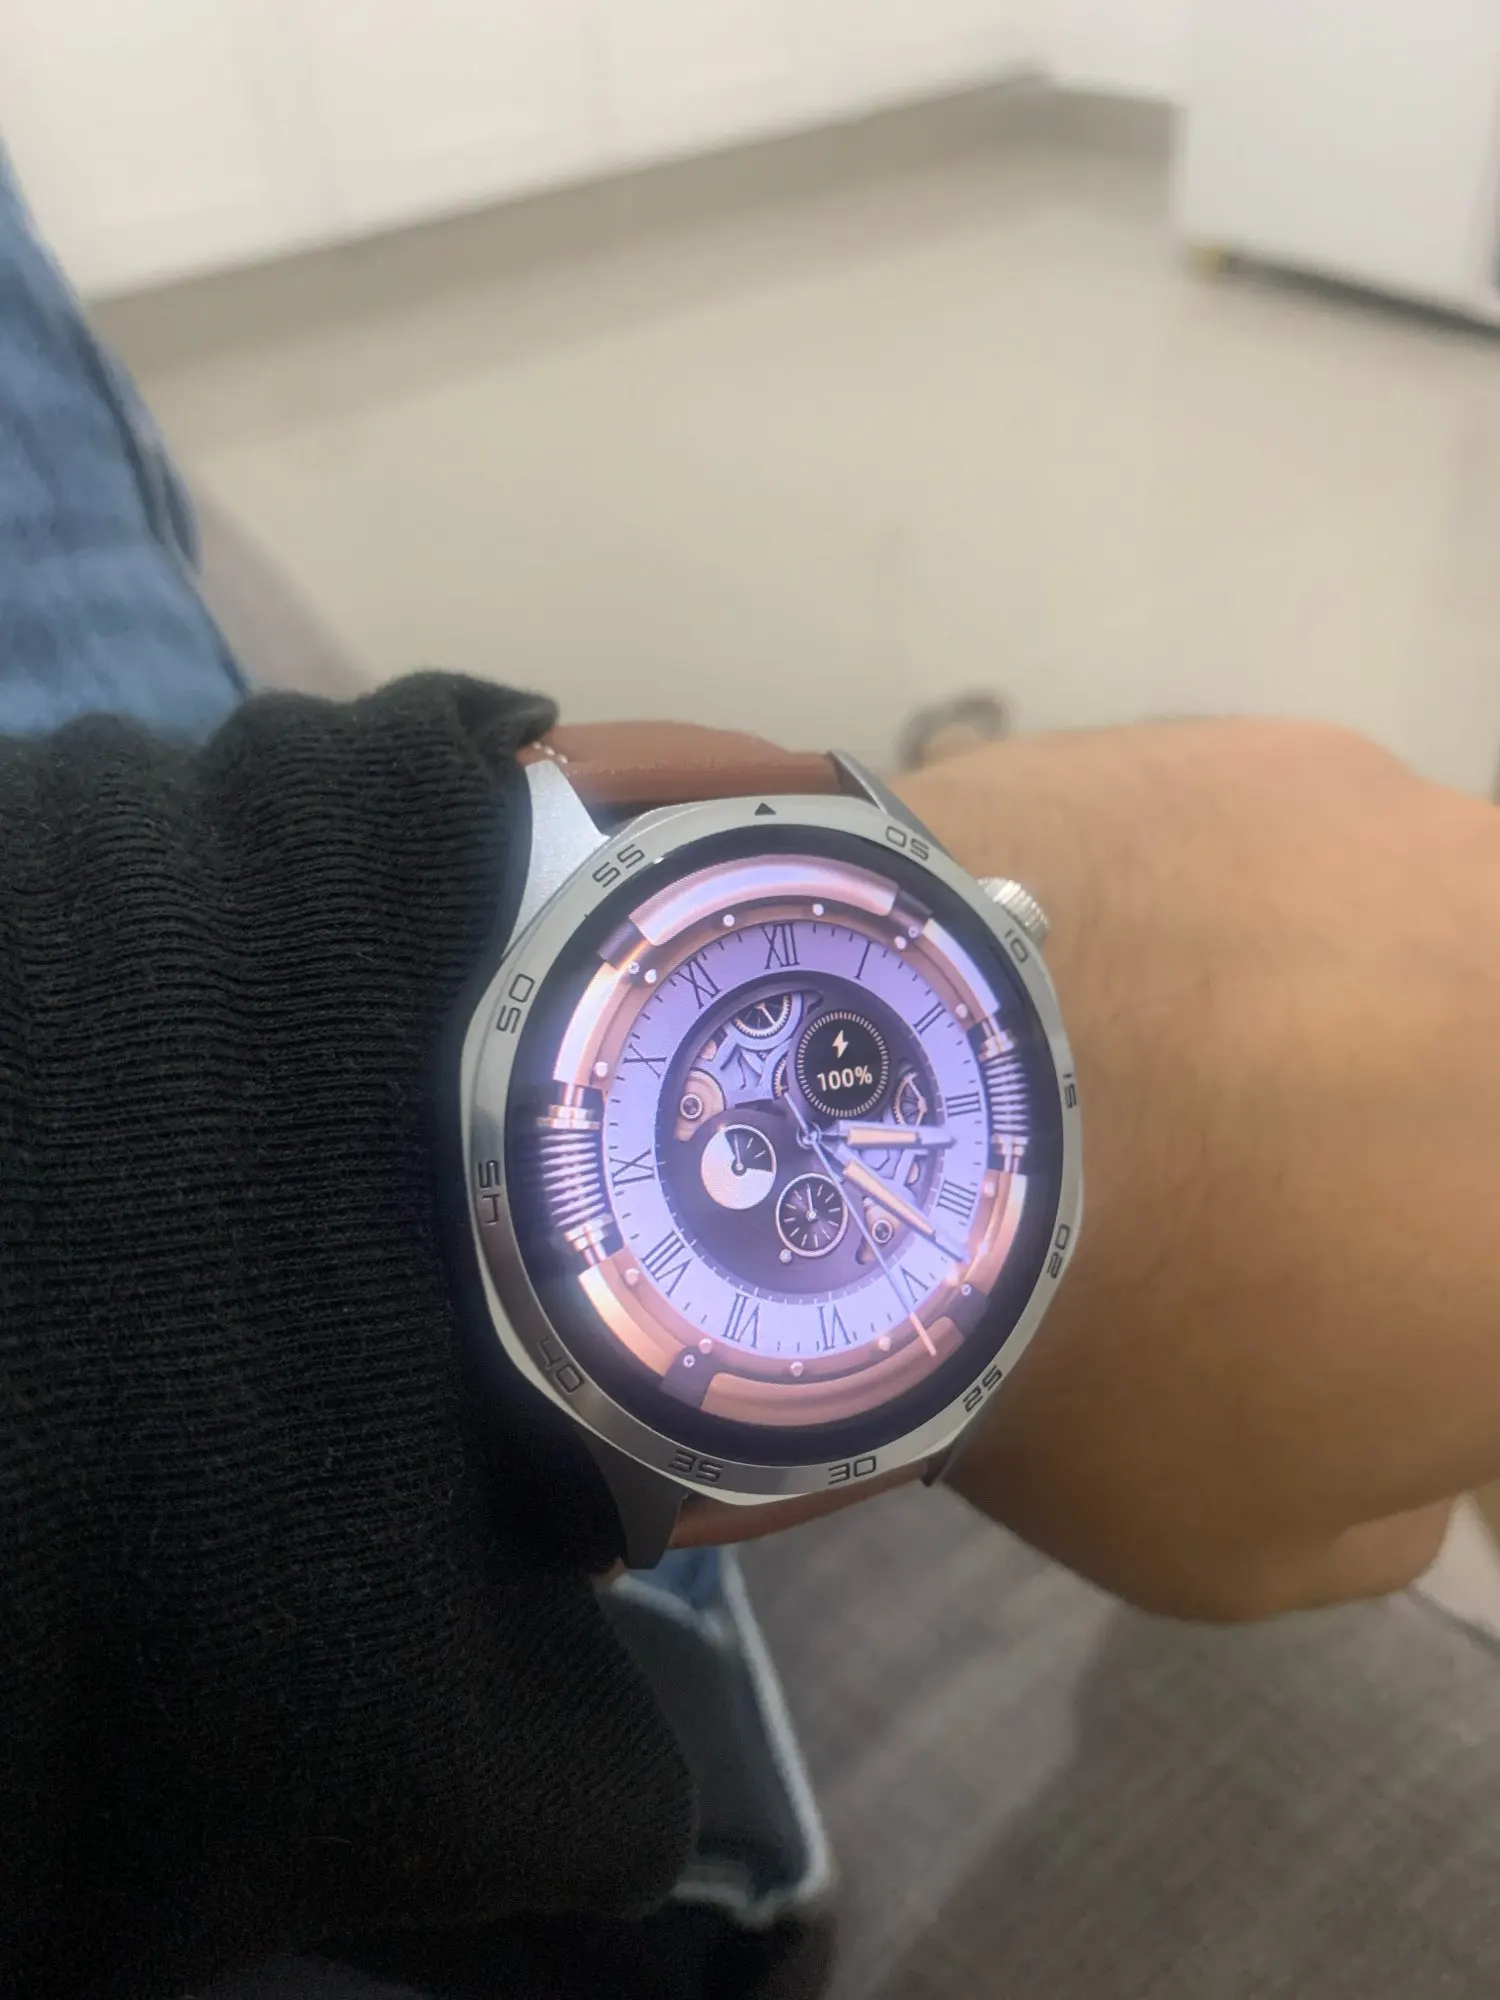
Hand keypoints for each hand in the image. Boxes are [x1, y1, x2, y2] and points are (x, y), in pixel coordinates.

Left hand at [898, 719, 1499, 1619]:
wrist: (913, 1114)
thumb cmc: (1095, 1363)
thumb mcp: (1246, 1547)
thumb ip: (1388, 1510)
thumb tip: (1407, 1436)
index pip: (1474, 1268)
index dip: (1419, 1291)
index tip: (1342, 1297)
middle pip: (1471, 1093)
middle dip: (1420, 1138)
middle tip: (1281, 1173)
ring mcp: (1448, 863)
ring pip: (1435, 950)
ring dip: (1364, 1004)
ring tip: (1195, 1051)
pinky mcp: (1313, 757)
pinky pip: (1321, 854)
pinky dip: (1255, 904)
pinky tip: (1130, 952)